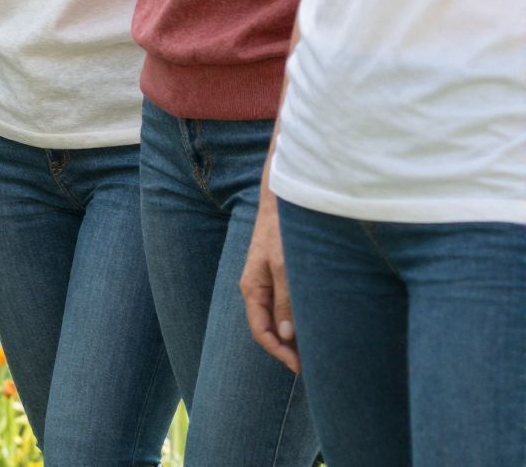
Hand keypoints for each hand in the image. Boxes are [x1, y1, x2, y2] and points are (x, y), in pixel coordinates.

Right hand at [240, 196, 299, 372]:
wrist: (283, 201)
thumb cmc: (281, 230)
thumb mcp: (284, 266)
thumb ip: (285, 300)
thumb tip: (287, 334)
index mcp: (252, 289)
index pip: (261, 331)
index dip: (280, 353)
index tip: (300, 368)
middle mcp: (257, 289)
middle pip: (269, 328)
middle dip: (288, 349)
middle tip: (313, 365)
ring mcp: (268, 282)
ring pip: (278, 318)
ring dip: (294, 335)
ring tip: (317, 348)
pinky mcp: (279, 275)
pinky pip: (285, 305)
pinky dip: (297, 318)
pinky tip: (313, 322)